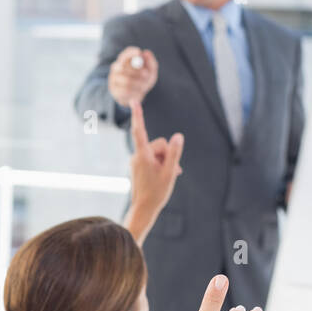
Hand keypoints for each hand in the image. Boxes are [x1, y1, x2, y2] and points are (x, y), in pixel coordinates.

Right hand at [108, 46, 157, 108]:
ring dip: (139, 84)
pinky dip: (134, 92)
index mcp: (125, 60)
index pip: (125, 54)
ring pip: (126, 80)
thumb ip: (151, 62)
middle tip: (147, 74)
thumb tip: (146, 52)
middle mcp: (116, 67)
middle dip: (137, 71)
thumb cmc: (143, 81)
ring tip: (143, 87)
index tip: (139, 52)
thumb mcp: (151, 72)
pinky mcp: (113, 89)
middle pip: (124, 67)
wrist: (134, 97)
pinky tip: (136, 93)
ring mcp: (113, 78)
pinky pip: (125, 91)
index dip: (131, 52)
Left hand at [123, 101, 182, 242]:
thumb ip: (174, 153)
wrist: (143, 209)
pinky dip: (160, 164)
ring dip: (165, 161)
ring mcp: (137, 161)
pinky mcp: (138, 166)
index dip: (138, 115)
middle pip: (158, 144)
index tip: (133, 101)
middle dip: (167, 154)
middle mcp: (137, 156)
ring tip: (168, 176)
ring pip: (157, 152)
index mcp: (143, 155)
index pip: (140, 130)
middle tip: (170, 171)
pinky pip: (153, 159)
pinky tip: (165, 175)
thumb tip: (178, 135)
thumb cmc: (157, 192)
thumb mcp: (170, 172)